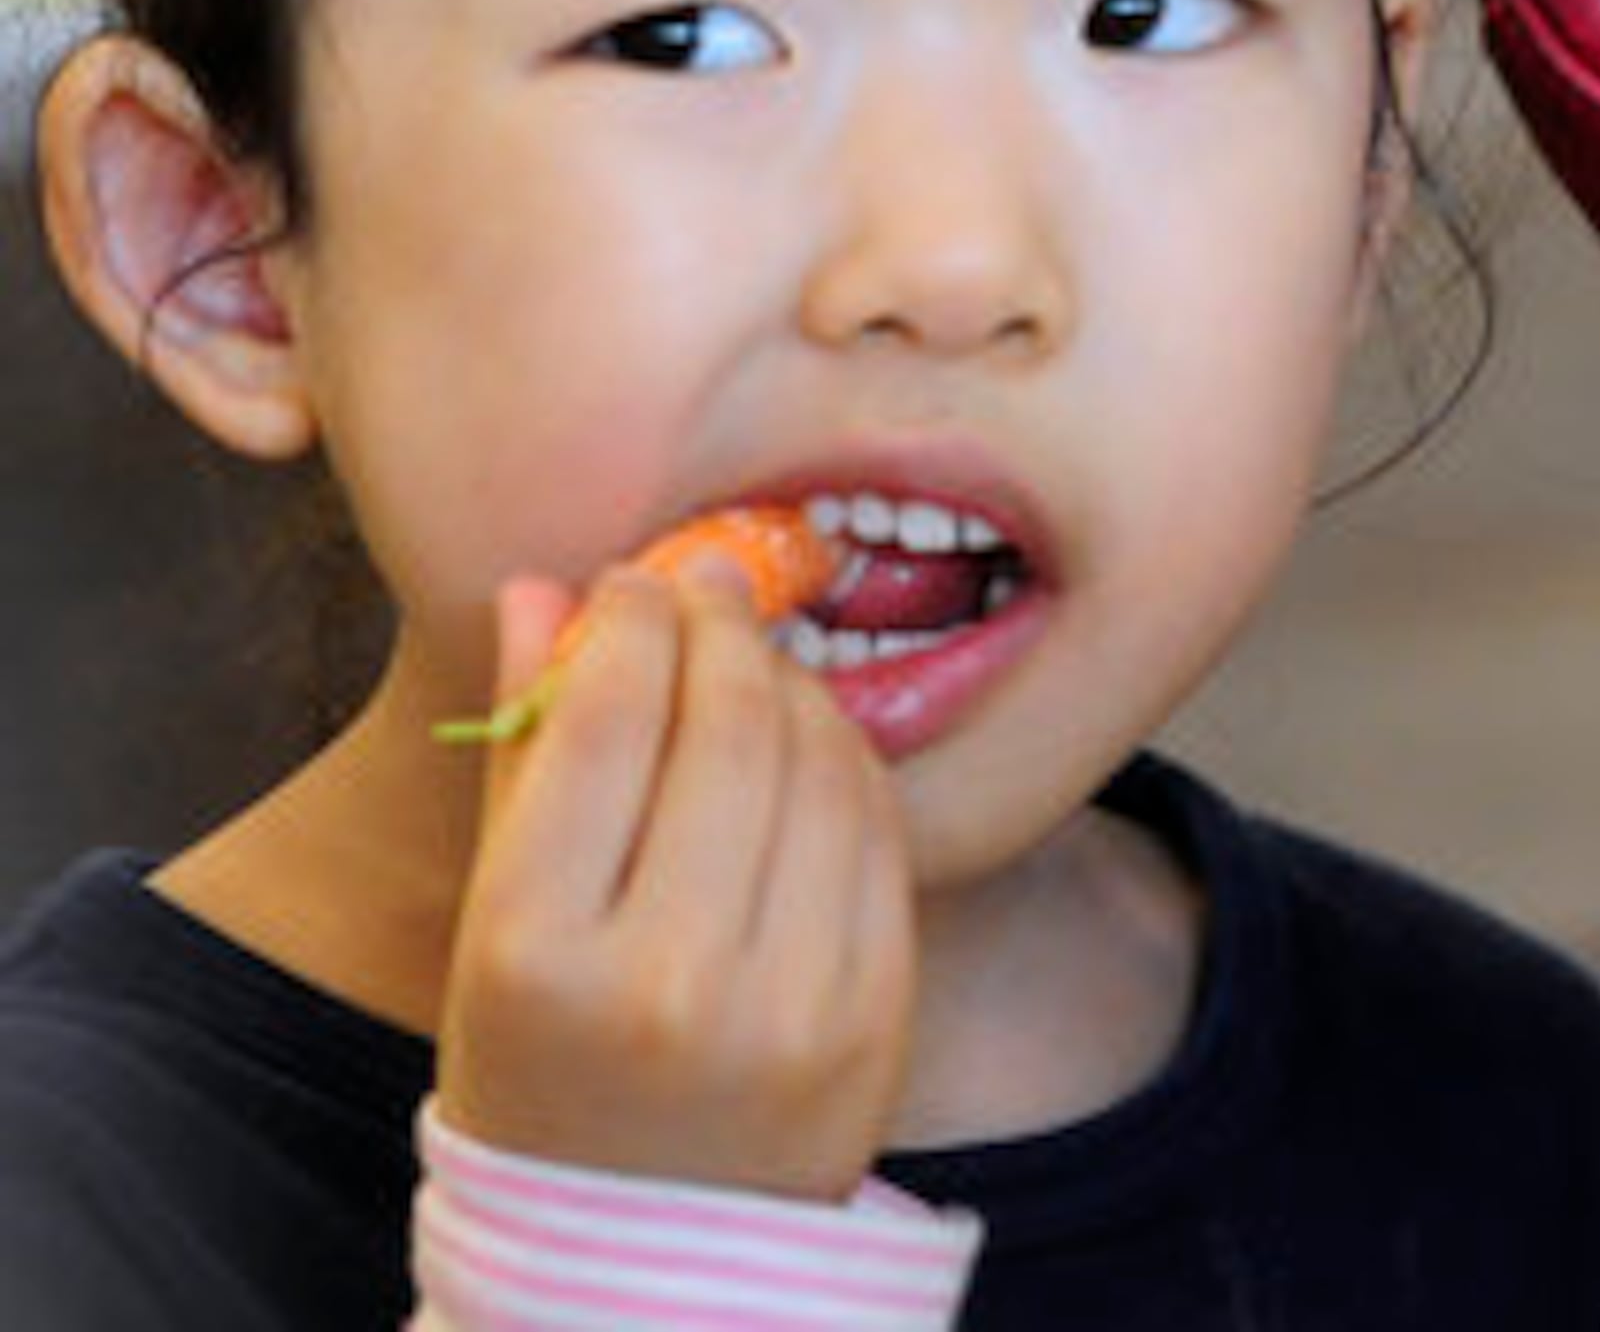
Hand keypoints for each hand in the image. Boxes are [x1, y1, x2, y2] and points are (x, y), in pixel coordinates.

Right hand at [434, 561, 915, 1201]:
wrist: (643, 1245)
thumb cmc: (549, 1065)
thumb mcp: (498, 929)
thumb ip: (520, 754)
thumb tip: (542, 587)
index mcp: (538, 957)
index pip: (606, 726)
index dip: (630, 622)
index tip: (638, 579)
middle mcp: (667, 981)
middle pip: (725, 729)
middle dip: (722, 629)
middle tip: (713, 584)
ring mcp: (786, 1000)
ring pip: (816, 762)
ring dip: (791, 681)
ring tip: (756, 658)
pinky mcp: (876, 1008)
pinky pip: (877, 828)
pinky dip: (846, 757)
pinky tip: (813, 735)